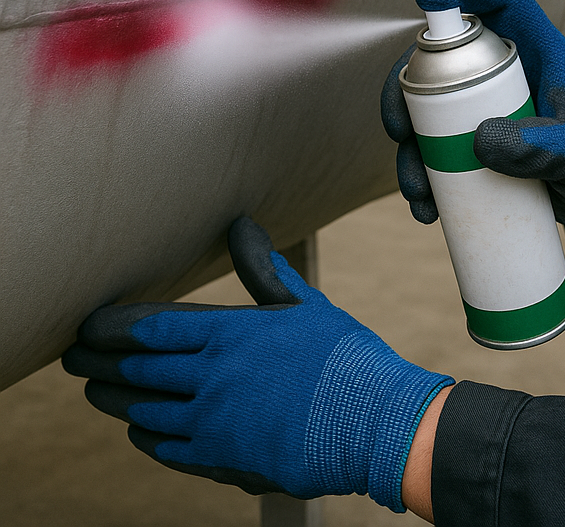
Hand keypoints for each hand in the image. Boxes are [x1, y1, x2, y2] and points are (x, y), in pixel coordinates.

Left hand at [61, 217, 452, 509]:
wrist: (371, 422)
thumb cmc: (342, 355)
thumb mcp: (303, 304)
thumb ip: (263, 268)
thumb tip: (241, 226)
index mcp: (230, 334)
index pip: (153, 327)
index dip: (113, 326)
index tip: (87, 325)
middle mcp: (211, 379)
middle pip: (138, 370)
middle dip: (99, 362)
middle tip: (73, 357)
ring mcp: (212, 423)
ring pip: (144, 411)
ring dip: (115, 399)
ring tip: (96, 390)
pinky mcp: (221, 459)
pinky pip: (167, 448)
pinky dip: (146, 437)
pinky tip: (139, 430)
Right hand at [381, 0, 564, 233]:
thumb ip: (543, 146)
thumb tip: (479, 141)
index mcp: (538, 49)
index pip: (504, 0)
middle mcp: (505, 71)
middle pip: (442, 58)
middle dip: (406, 90)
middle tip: (398, 130)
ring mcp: (488, 106)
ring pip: (430, 111)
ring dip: (409, 148)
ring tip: (417, 192)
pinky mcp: (479, 143)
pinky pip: (438, 152)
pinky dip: (423, 178)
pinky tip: (426, 209)